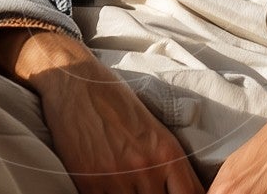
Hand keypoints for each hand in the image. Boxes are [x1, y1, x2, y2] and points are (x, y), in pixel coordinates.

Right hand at [0, 26, 205, 192]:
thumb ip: (165, 160)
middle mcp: (146, 167)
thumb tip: (176, 187)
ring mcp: (117, 178)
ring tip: (128, 187)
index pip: (190, 193)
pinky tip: (108, 188)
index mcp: (166, 150)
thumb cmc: (115, 99)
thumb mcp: (151, 126)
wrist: (76, 83)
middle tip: (152, 189)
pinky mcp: (89, 184)